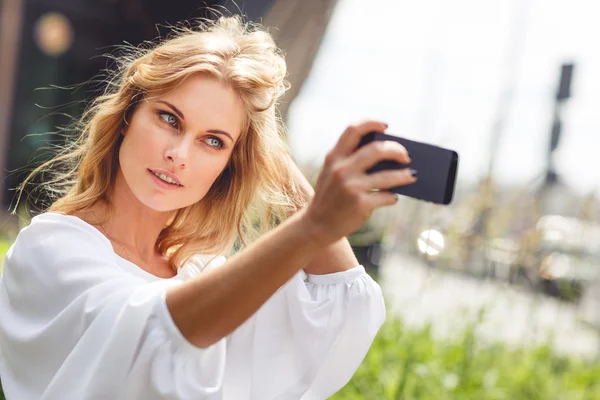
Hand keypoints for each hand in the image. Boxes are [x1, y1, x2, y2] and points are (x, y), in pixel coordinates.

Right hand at [301, 120, 415, 245]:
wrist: (317, 225)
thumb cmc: (330, 196)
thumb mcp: (331, 173)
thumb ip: (349, 160)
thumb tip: (386, 152)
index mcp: (334, 157)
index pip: (353, 130)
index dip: (371, 123)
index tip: (386, 125)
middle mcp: (341, 169)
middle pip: (377, 149)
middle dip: (397, 150)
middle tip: (406, 156)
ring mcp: (351, 187)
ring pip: (388, 175)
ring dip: (404, 175)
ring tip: (412, 175)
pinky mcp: (360, 204)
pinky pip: (386, 196)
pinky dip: (392, 197)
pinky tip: (393, 197)